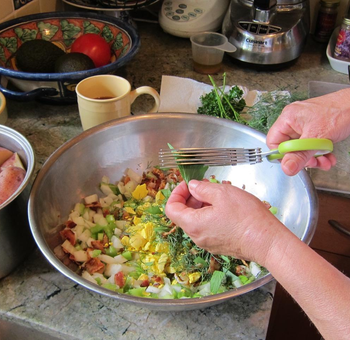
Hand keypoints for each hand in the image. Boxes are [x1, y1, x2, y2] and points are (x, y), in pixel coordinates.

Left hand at [165, 180, 283, 264]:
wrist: (267, 241)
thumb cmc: (246, 217)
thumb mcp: (222, 193)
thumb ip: (202, 188)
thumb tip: (193, 187)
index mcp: (193, 224)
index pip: (171, 209)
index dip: (177, 193)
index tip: (188, 184)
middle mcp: (197, 237)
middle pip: (184, 214)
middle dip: (191, 197)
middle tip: (207, 186)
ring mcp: (208, 243)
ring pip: (197, 220)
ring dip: (202, 205)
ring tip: (220, 195)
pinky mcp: (219, 245)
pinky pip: (208, 227)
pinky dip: (210, 214)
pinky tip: (226, 207)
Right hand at [266, 89, 349, 175]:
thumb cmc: (339, 112)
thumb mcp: (316, 138)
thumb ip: (300, 155)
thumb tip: (287, 168)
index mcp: (288, 119)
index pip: (273, 142)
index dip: (282, 155)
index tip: (293, 162)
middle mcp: (293, 120)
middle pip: (288, 147)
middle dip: (302, 158)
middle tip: (313, 162)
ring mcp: (304, 124)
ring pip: (301, 148)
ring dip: (313, 157)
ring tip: (324, 160)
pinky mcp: (314, 128)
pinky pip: (310, 144)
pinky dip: (319, 152)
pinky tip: (328, 156)